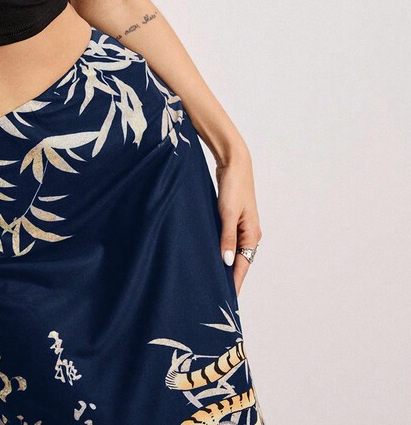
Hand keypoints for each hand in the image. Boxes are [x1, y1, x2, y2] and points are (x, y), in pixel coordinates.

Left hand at [215, 146, 261, 296]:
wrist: (234, 162)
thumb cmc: (233, 186)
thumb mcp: (227, 213)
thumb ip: (226, 238)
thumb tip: (226, 263)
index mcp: (252, 234)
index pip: (242, 266)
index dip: (234, 282)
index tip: (226, 299)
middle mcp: (249, 233)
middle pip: (239, 261)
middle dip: (228, 276)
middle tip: (214, 293)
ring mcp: (241, 225)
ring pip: (232, 251)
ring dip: (223, 262)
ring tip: (211, 278)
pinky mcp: (231, 218)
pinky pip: (227, 240)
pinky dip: (221, 249)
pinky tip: (210, 254)